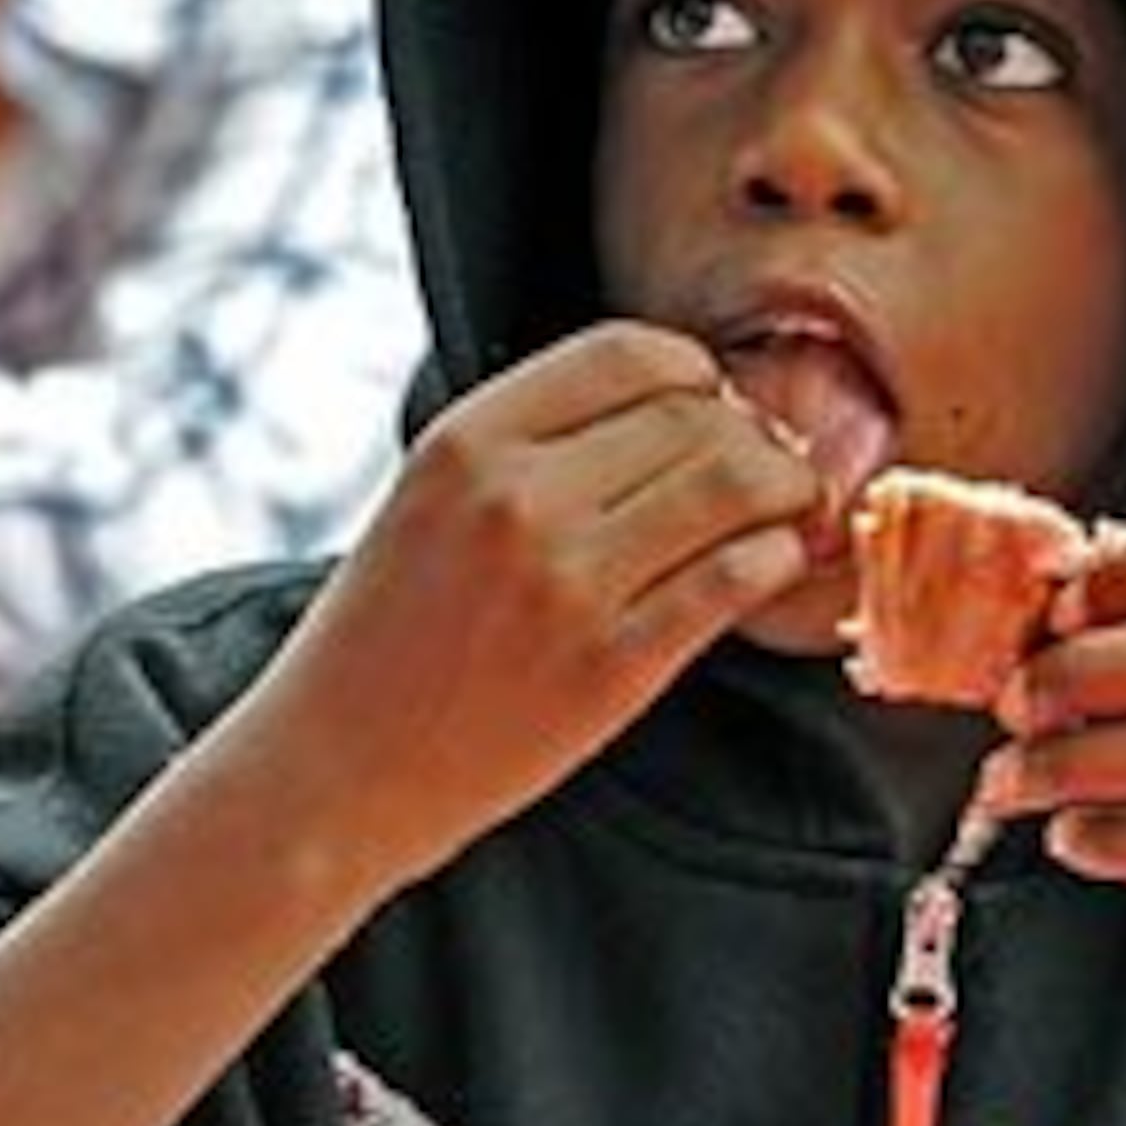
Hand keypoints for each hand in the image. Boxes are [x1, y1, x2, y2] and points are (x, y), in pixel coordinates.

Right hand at [246, 321, 818, 888]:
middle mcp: (517, 497)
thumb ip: (527, 446)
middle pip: (695, 416)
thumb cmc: (382, 640)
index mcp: (466, 441)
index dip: (694, 370)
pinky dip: (776, 559)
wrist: (333, 772)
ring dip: (787, 489)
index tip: (712, 402)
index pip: (627, 352)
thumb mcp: (426, 501)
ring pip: (733, 486)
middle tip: (772, 464)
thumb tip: (675, 405)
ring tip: (791, 509)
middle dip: (755, 434)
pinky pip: (734, 580)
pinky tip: (774, 563)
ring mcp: (567, 584)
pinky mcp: (611, 668)